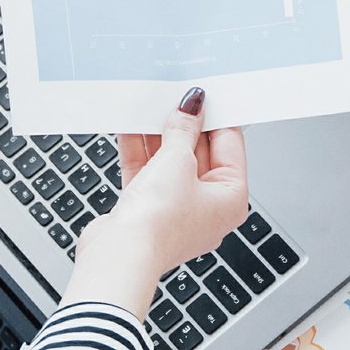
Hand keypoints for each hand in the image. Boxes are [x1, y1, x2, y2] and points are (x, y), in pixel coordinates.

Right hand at [68, 89, 248, 318]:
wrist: (119, 255)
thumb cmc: (159, 223)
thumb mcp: (177, 161)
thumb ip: (183, 130)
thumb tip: (191, 108)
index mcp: (230, 199)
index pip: (229, 146)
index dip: (216, 116)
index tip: (204, 93)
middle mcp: (206, 207)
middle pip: (198, 153)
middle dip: (184, 125)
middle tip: (174, 96)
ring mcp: (175, 209)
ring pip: (170, 162)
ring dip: (158, 136)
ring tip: (150, 106)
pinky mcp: (147, 210)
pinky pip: (147, 173)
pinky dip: (140, 151)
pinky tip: (131, 127)